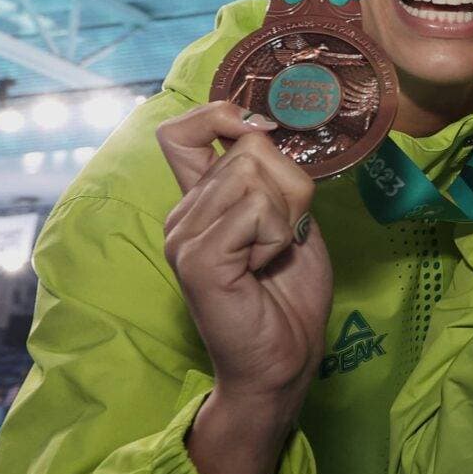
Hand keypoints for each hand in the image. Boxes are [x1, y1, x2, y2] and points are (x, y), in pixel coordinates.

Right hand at [158, 103, 332, 418]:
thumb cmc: (289, 294)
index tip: (262, 133)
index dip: (221, 116)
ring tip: (271, 256)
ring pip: (254, 177)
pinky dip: (277, 237)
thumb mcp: (290, 221)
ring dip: (286, 216)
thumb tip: (266, 134)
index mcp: (200, 201)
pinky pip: (255, 211)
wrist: (286, 358)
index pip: (181, 132)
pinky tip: (263, 269)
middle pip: (247, 151)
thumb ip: (272, 180)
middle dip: (290, 187)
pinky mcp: (197, 259)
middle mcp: (182, 214)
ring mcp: (183, 236)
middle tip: (286, 235)